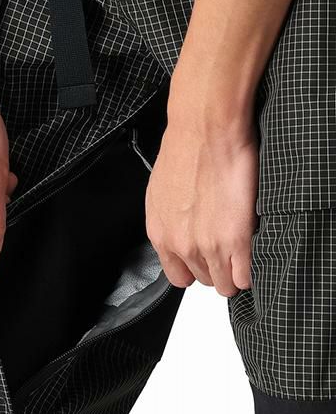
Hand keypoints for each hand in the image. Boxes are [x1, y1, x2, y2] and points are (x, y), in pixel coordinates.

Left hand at [145, 114, 258, 296]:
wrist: (205, 130)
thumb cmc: (185, 149)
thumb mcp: (162, 192)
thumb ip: (171, 220)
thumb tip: (184, 230)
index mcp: (160, 233)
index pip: (178, 275)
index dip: (196, 268)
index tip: (206, 260)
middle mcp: (181, 244)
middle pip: (204, 279)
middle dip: (217, 268)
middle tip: (228, 249)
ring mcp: (209, 246)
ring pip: (226, 283)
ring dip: (235, 271)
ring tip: (242, 250)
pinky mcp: (237, 239)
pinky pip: (245, 276)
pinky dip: (250, 270)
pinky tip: (252, 252)